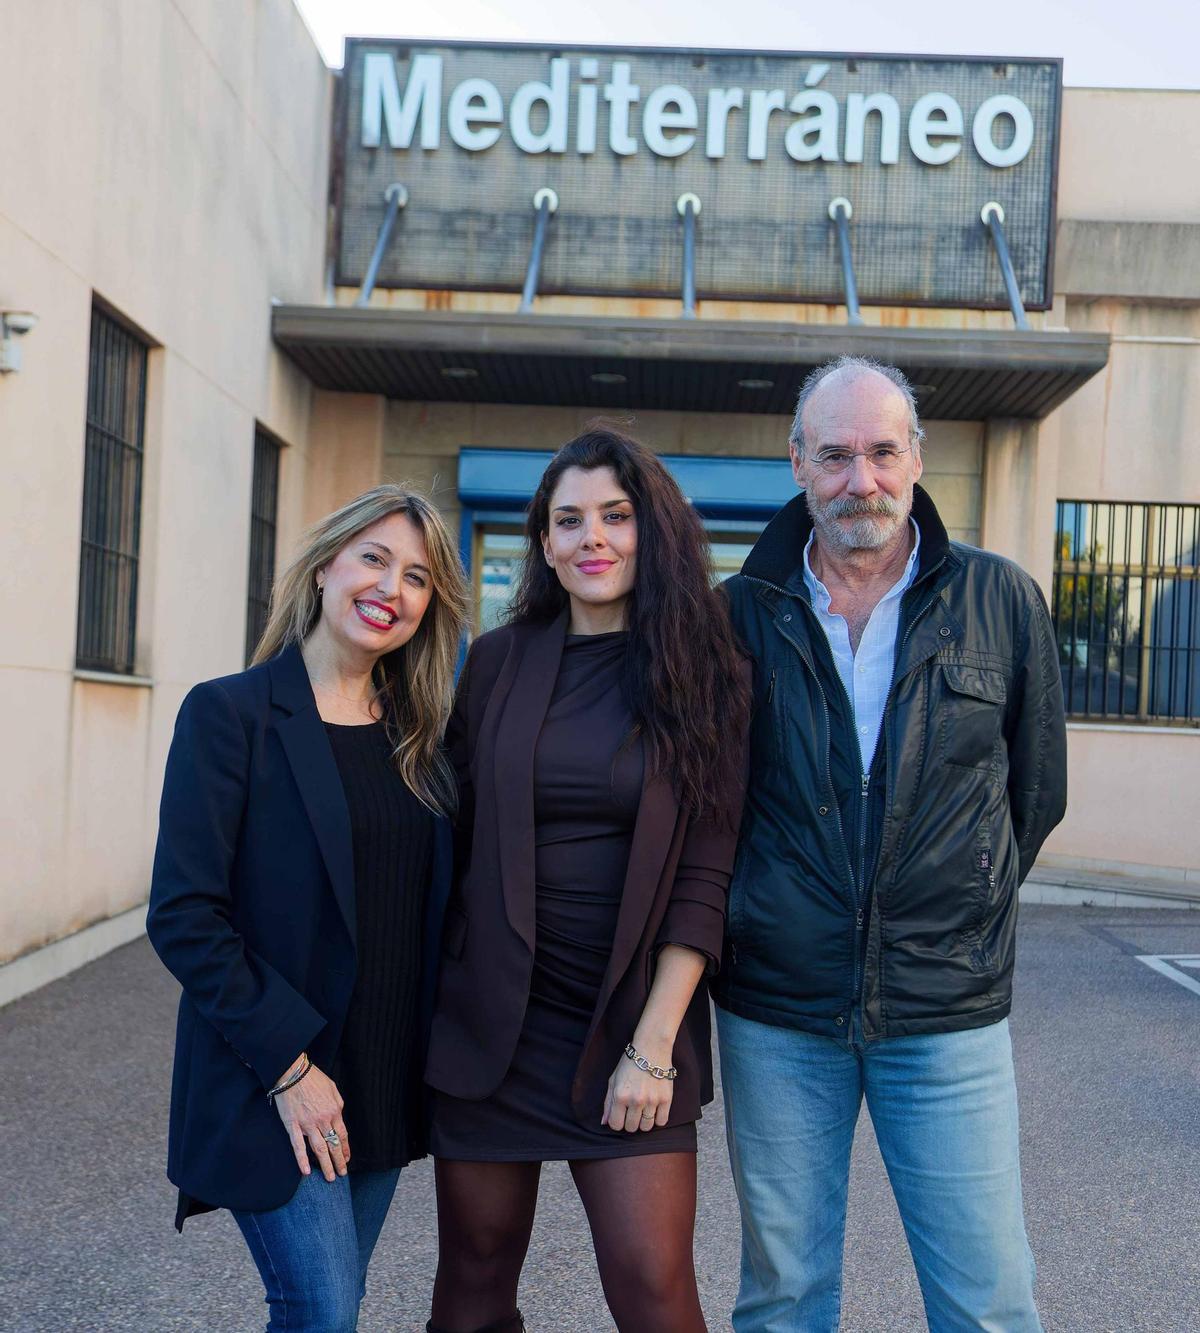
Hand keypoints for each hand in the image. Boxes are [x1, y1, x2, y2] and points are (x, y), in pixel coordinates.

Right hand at [272, 1058, 349, 1180]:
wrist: (293, 1073)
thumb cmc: (313, 1078)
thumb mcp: (333, 1088)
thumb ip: (338, 1105)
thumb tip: (339, 1117)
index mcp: (334, 1110)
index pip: (342, 1135)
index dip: (345, 1149)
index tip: (347, 1159)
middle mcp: (323, 1120)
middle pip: (333, 1145)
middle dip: (339, 1161)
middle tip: (342, 1174)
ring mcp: (307, 1124)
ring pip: (319, 1149)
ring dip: (326, 1165)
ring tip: (331, 1177)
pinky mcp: (293, 1126)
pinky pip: (298, 1146)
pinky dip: (302, 1160)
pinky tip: (306, 1172)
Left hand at [601, 1043, 673, 1132]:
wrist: (651, 1048)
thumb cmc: (630, 1063)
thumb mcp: (613, 1080)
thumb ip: (608, 1102)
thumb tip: (604, 1122)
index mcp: (620, 1095)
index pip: (616, 1125)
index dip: (617, 1122)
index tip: (620, 1115)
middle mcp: (636, 1100)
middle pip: (631, 1127)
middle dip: (630, 1122)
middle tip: (632, 1111)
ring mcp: (652, 1100)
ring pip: (646, 1127)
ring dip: (643, 1122)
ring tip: (643, 1111)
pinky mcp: (666, 1099)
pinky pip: (662, 1121)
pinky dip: (657, 1119)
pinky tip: (654, 1110)